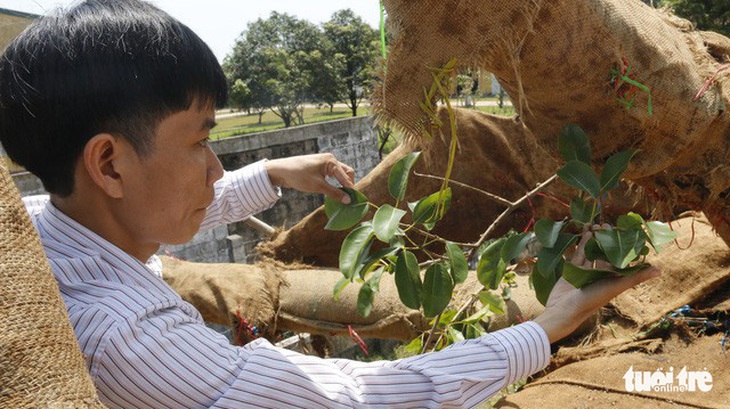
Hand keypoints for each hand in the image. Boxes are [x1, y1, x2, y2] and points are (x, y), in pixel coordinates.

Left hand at [265, 154, 355, 203]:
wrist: (280, 171)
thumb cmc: (299, 176)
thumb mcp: (318, 186)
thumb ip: (334, 193)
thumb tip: (348, 200)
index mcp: (331, 161)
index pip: (347, 176)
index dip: (351, 189)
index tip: (353, 202)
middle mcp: (330, 159)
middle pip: (346, 173)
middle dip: (348, 185)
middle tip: (347, 199)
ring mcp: (324, 163)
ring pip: (339, 174)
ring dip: (341, 185)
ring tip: (340, 197)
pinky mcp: (319, 168)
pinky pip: (331, 175)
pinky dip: (334, 183)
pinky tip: (331, 192)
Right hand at [532, 229, 660, 342]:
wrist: (565, 309)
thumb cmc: (593, 299)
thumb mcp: (615, 286)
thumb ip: (635, 277)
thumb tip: (660, 270)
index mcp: (612, 279)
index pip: (620, 258)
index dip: (621, 244)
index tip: (620, 230)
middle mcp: (601, 274)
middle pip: (605, 253)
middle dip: (605, 239)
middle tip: (605, 225)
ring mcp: (585, 272)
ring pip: (591, 251)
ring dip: (592, 239)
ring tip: (593, 225)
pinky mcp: (572, 270)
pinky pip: (578, 254)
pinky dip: (581, 244)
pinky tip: (585, 233)